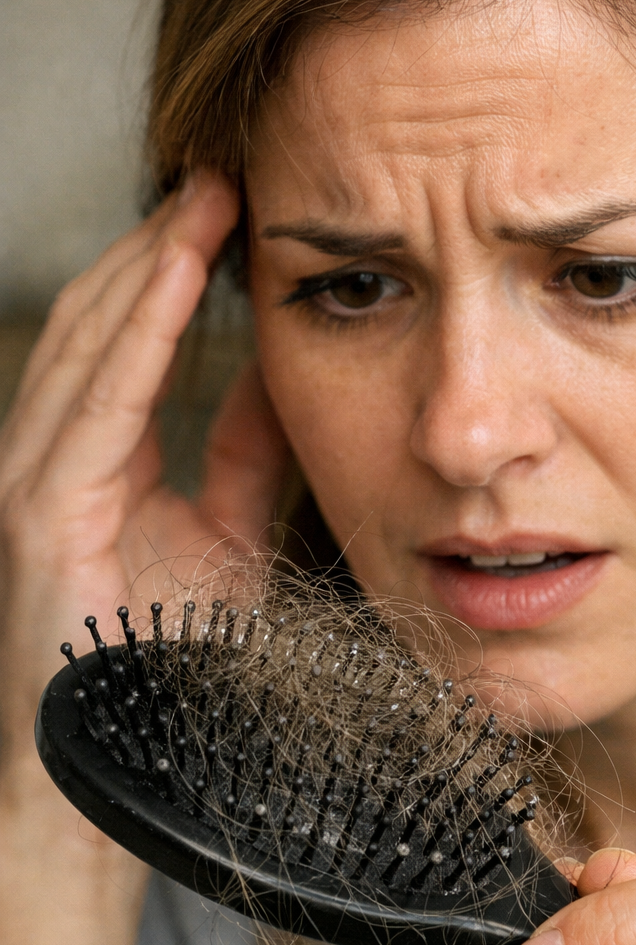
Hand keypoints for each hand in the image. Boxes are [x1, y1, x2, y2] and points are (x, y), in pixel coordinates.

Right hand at [0, 171, 291, 944]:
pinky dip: (136, 331)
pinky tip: (177, 273)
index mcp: (101, 458)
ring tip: (208, 194)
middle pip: (106, 315)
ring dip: (150, 261)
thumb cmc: (168, 666)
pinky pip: (95, 400)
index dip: (181, 264)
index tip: (242, 202)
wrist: (114, 778)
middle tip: (229, 166)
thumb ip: (249, 458)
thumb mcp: (227, 538)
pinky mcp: (37, 513)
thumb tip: (291, 375)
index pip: (133, 334)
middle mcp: (56, 453)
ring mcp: (36, 477)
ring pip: (90, 338)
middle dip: (164, 239)